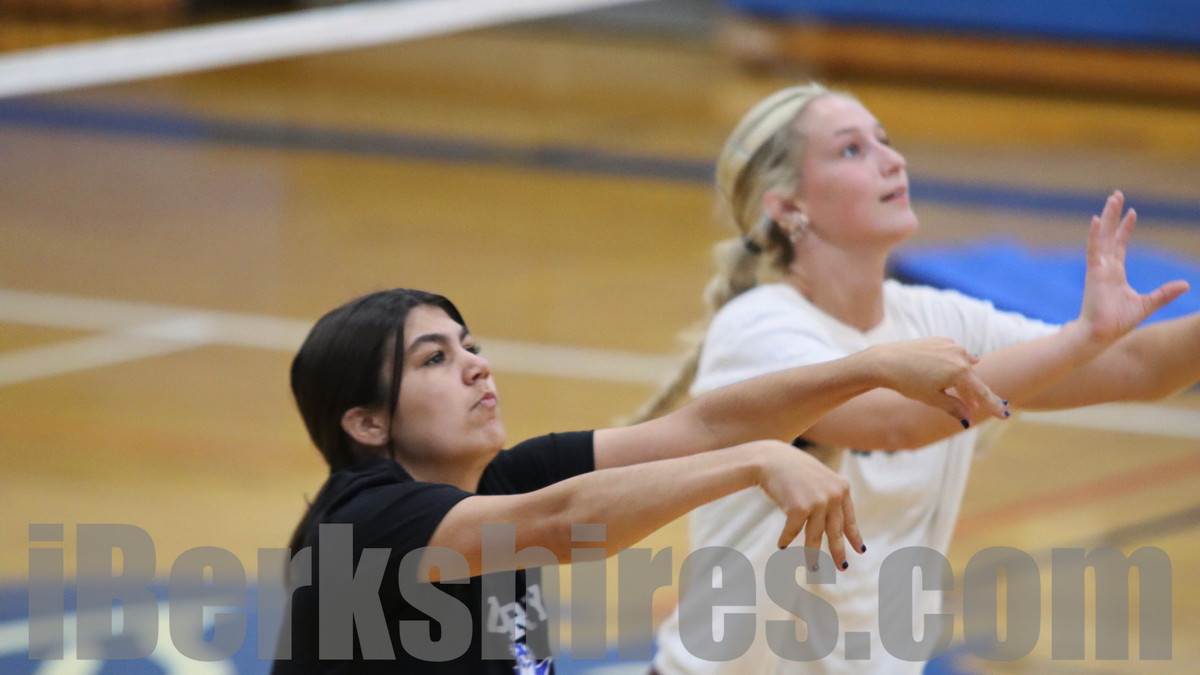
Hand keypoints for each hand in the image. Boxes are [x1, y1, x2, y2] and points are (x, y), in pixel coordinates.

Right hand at [753, 440, 862, 570]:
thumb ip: (828, 496)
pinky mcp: (800, 508)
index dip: (854, 536)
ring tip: (813, 569)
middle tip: (842, 568)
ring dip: (812, 555)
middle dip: (838, 552)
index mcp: (841, 488)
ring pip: (815, 536)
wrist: (769, 457)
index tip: (860, 551)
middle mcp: (834, 496)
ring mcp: (818, 502)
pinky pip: (793, 531)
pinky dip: (786, 539)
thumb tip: (832, 526)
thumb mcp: (818, 479)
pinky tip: (782, 546)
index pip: (849, 518)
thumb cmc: (790, 468)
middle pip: (836, 531)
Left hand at [868, 337, 1006, 424]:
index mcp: (960, 371)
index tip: (1004, 415)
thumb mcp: (932, 399)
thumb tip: (969, 420)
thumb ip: (954, 408)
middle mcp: (959, 355)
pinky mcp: (940, 340)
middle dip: (974, 395)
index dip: (993, 405)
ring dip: (964, 380)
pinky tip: (959, 368)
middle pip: (972, 379)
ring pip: (964, 366)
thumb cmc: (907, 382)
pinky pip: (954, 355)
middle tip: (976, 408)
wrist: (884, 362)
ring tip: (962, 394)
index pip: (981, 392)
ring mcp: (950, 345)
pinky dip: (956, 365)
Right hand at [1078, 191, 1188, 341]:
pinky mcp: (1095, 272)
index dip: (1125, 229)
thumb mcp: (1147, 304)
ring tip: (1112, 199)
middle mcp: (1106, 266)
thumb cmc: (1118, 321)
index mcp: (1116, 272)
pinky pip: (1094, 249)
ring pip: (1103, 236)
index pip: (1120, 245)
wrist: (1102, 334)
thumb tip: (1185, 284)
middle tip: (1116, 195)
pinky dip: (1095, 235)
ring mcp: (1099, 268)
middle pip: (1110, 235)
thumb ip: (1164, 293)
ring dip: (1107, 217)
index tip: (1132, 213)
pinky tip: (1097, 220)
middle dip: (1114, 215)